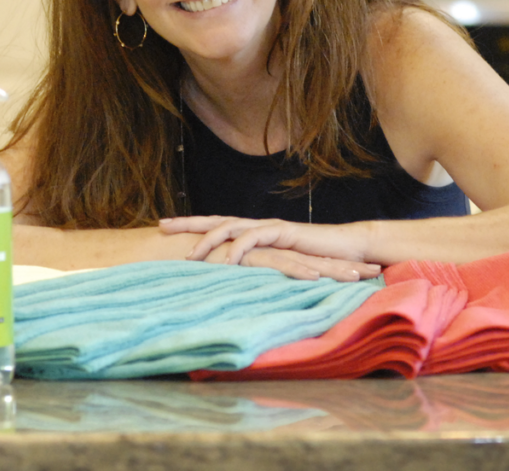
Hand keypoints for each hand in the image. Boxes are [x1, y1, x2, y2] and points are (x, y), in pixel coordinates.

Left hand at [160, 216, 381, 279]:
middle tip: (161, 225)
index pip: (215, 225)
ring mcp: (269, 227)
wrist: (347, 250)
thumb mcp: (278, 269)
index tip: (162, 228)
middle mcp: (257, 225)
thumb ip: (257, 272)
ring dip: (209, 240)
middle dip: (188, 222)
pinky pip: (256, 237)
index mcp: (252, 232)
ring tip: (190, 256)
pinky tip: (226, 261)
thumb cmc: (313, 261)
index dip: (190, 226)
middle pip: (216, 219)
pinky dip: (239, 248)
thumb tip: (231, 288)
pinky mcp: (284, 233)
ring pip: (231, 226)